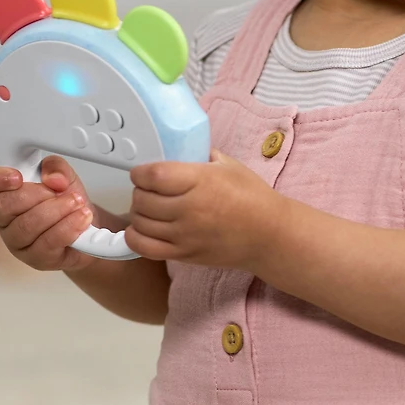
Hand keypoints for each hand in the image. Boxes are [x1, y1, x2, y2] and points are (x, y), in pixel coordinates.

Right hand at [0, 156, 96, 271]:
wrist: (87, 230)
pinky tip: (81, 219)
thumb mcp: (65, 176)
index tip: (18, 177)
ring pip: (27, 225)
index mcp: (5, 193)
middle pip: (5, 205)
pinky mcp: (36, 259)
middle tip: (62, 191)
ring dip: (58, 210)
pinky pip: (47, 243)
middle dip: (39, 194)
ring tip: (77, 204)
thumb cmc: (66, 203)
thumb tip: (53, 177)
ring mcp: (18, 242)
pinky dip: (69, 227)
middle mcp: (6, 219)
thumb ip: (57, 168)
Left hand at [126, 149, 283, 271]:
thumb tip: (182, 150)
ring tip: (148, 208)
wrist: (269, 235)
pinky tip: (141, 229)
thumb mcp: (230, 165)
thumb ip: (202, 156)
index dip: (140, 172)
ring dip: (138, 213)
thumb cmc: (253, 197)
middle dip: (139, 192)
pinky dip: (135, 237)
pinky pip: (145, 248)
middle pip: (142, 199)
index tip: (141, 172)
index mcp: (201, 181)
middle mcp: (190, 209)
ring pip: (141, 223)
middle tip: (147, 189)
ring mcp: (185, 235)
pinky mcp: (185, 255)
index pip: (153, 175)